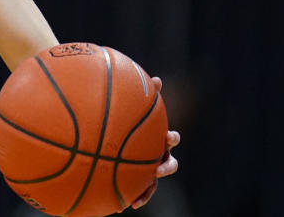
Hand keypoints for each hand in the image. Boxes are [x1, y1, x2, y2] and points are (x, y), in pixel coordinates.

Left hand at [131, 77, 180, 209]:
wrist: (112, 135)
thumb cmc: (125, 117)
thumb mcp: (132, 106)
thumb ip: (145, 95)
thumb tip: (158, 79)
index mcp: (156, 138)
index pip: (170, 138)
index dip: (171, 139)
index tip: (168, 138)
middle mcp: (156, 155)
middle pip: (168, 164)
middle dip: (166, 167)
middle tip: (158, 168)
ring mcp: (147, 169)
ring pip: (152, 183)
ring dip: (148, 191)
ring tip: (137, 199)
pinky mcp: (137, 180)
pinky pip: (133, 190)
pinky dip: (130, 197)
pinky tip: (118, 206)